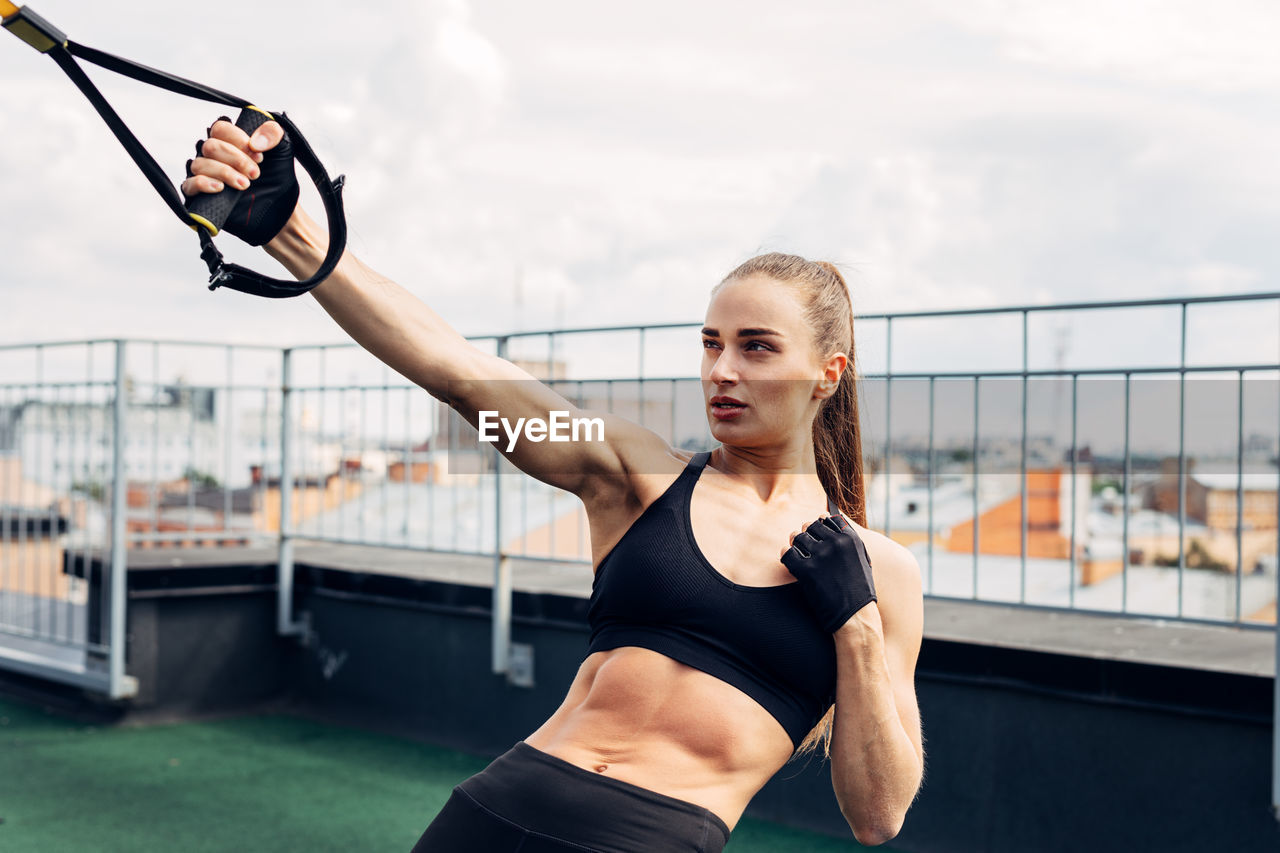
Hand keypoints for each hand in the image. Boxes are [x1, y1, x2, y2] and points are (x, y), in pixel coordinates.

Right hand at [181, 115, 297, 245]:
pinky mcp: (202, 197)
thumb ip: (273, 134)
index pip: (220, 128)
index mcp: (230, 142)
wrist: (280, 212)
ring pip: (199, 164)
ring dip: (224, 172)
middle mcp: (215, 157)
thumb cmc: (279, 179)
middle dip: (235, 159)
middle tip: (255, 174)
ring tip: (244, 185)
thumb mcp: (283, 151)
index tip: (259, 156)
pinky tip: (220, 188)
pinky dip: (202, 184)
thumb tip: (254, 141)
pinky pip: (189, 185)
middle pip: (210, 146)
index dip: (238, 140)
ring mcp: (207, 176)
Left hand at [781, 513, 876, 633]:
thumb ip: (848, 541)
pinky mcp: (807, 570)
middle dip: (806, 535)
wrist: (856, 618)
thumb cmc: (859, 592)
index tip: (817, 535)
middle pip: (809, 526)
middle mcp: (835, 542)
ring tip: (799, 555)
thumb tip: (829, 521)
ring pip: (797, 538)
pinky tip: (791, 564)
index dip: (819, 527)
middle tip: (804, 546)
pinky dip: (786, 557)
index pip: (827, 520)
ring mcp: (821, 555)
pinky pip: (787, 554)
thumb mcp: (862, 560)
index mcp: (850, 538)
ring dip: (795, 546)